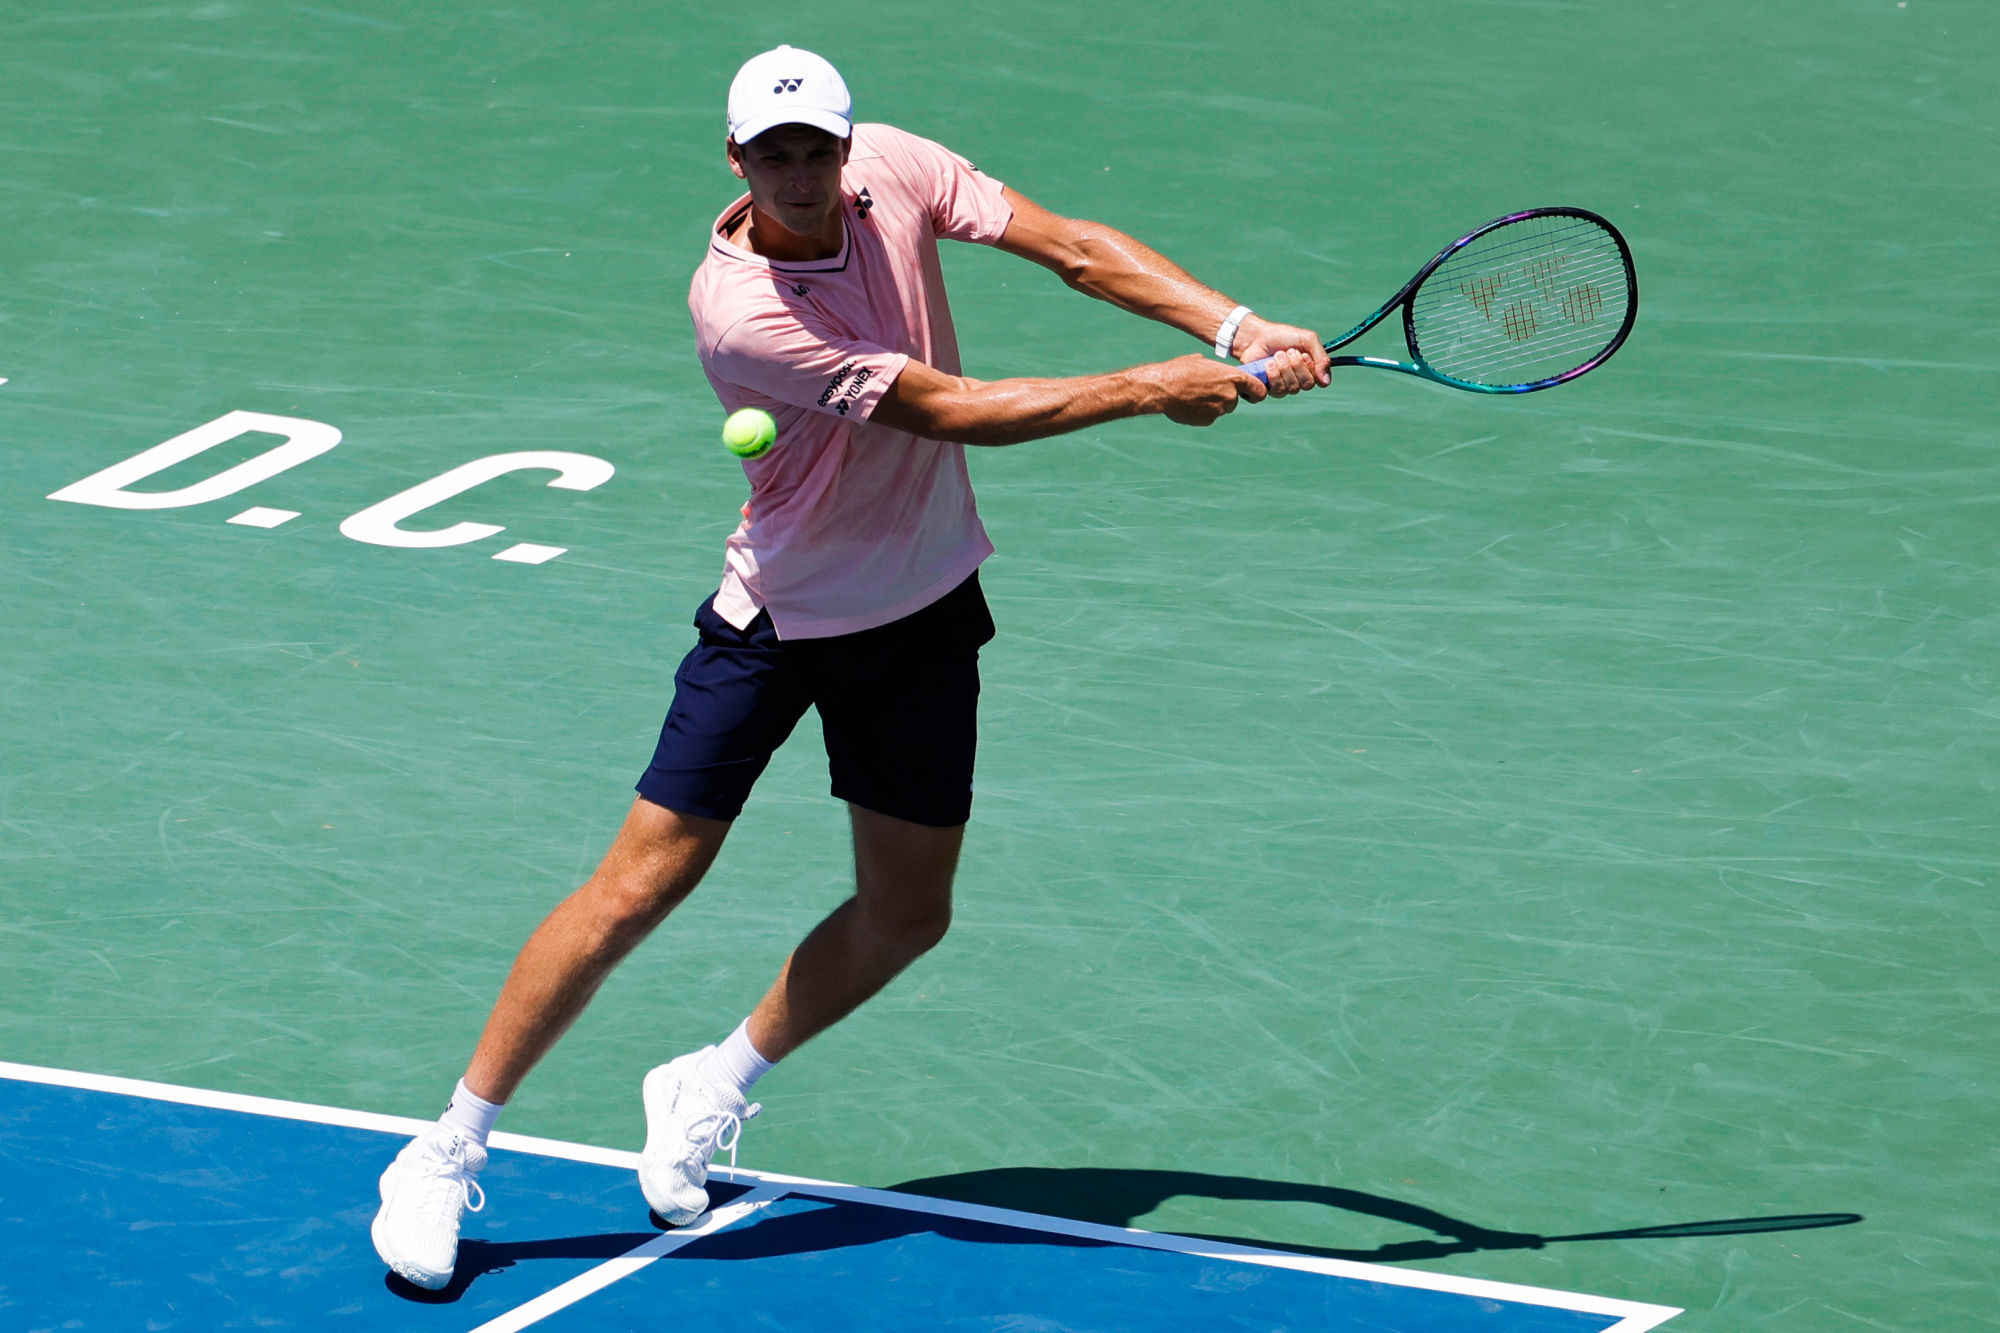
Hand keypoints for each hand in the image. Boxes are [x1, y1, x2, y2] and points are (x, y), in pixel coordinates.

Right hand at [1145, 354, 1264, 425]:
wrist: (1162, 389)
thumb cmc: (1180, 370)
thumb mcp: (1202, 362)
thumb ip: (1216, 371)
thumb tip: (1215, 373)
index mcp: (1233, 377)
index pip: (1258, 389)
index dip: (1256, 391)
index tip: (1251, 393)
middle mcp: (1230, 395)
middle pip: (1235, 399)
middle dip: (1225, 396)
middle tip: (1208, 389)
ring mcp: (1219, 410)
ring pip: (1221, 408)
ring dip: (1212, 404)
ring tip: (1193, 394)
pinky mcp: (1208, 420)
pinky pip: (1209, 416)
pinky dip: (1201, 412)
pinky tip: (1188, 403)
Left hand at [1234, 315, 1331, 395]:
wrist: (1257, 336)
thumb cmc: (1283, 336)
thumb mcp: (1307, 340)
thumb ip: (1321, 358)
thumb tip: (1325, 382)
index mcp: (1311, 369)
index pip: (1320, 381)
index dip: (1311, 368)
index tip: (1304, 355)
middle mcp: (1299, 380)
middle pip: (1306, 385)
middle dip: (1296, 366)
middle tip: (1288, 351)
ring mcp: (1284, 386)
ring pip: (1292, 388)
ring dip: (1284, 369)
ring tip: (1277, 355)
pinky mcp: (1269, 389)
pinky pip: (1277, 391)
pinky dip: (1273, 375)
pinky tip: (1268, 364)